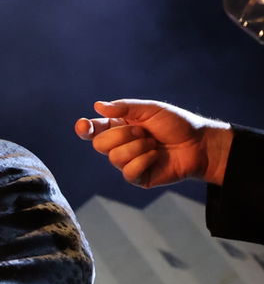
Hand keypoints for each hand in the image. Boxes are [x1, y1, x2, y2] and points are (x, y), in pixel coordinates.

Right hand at [73, 99, 232, 187]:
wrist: (199, 143)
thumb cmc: (177, 124)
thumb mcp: (150, 109)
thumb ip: (124, 107)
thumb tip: (97, 106)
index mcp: (119, 127)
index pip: (93, 130)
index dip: (85, 129)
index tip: (84, 126)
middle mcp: (119, 145)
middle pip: (100, 144)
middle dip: (122, 135)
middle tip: (143, 131)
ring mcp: (127, 163)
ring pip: (114, 158)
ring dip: (138, 147)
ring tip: (154, 143)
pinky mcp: (138, 177)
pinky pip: (128, 171)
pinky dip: (144, 160)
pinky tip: (157, 156)